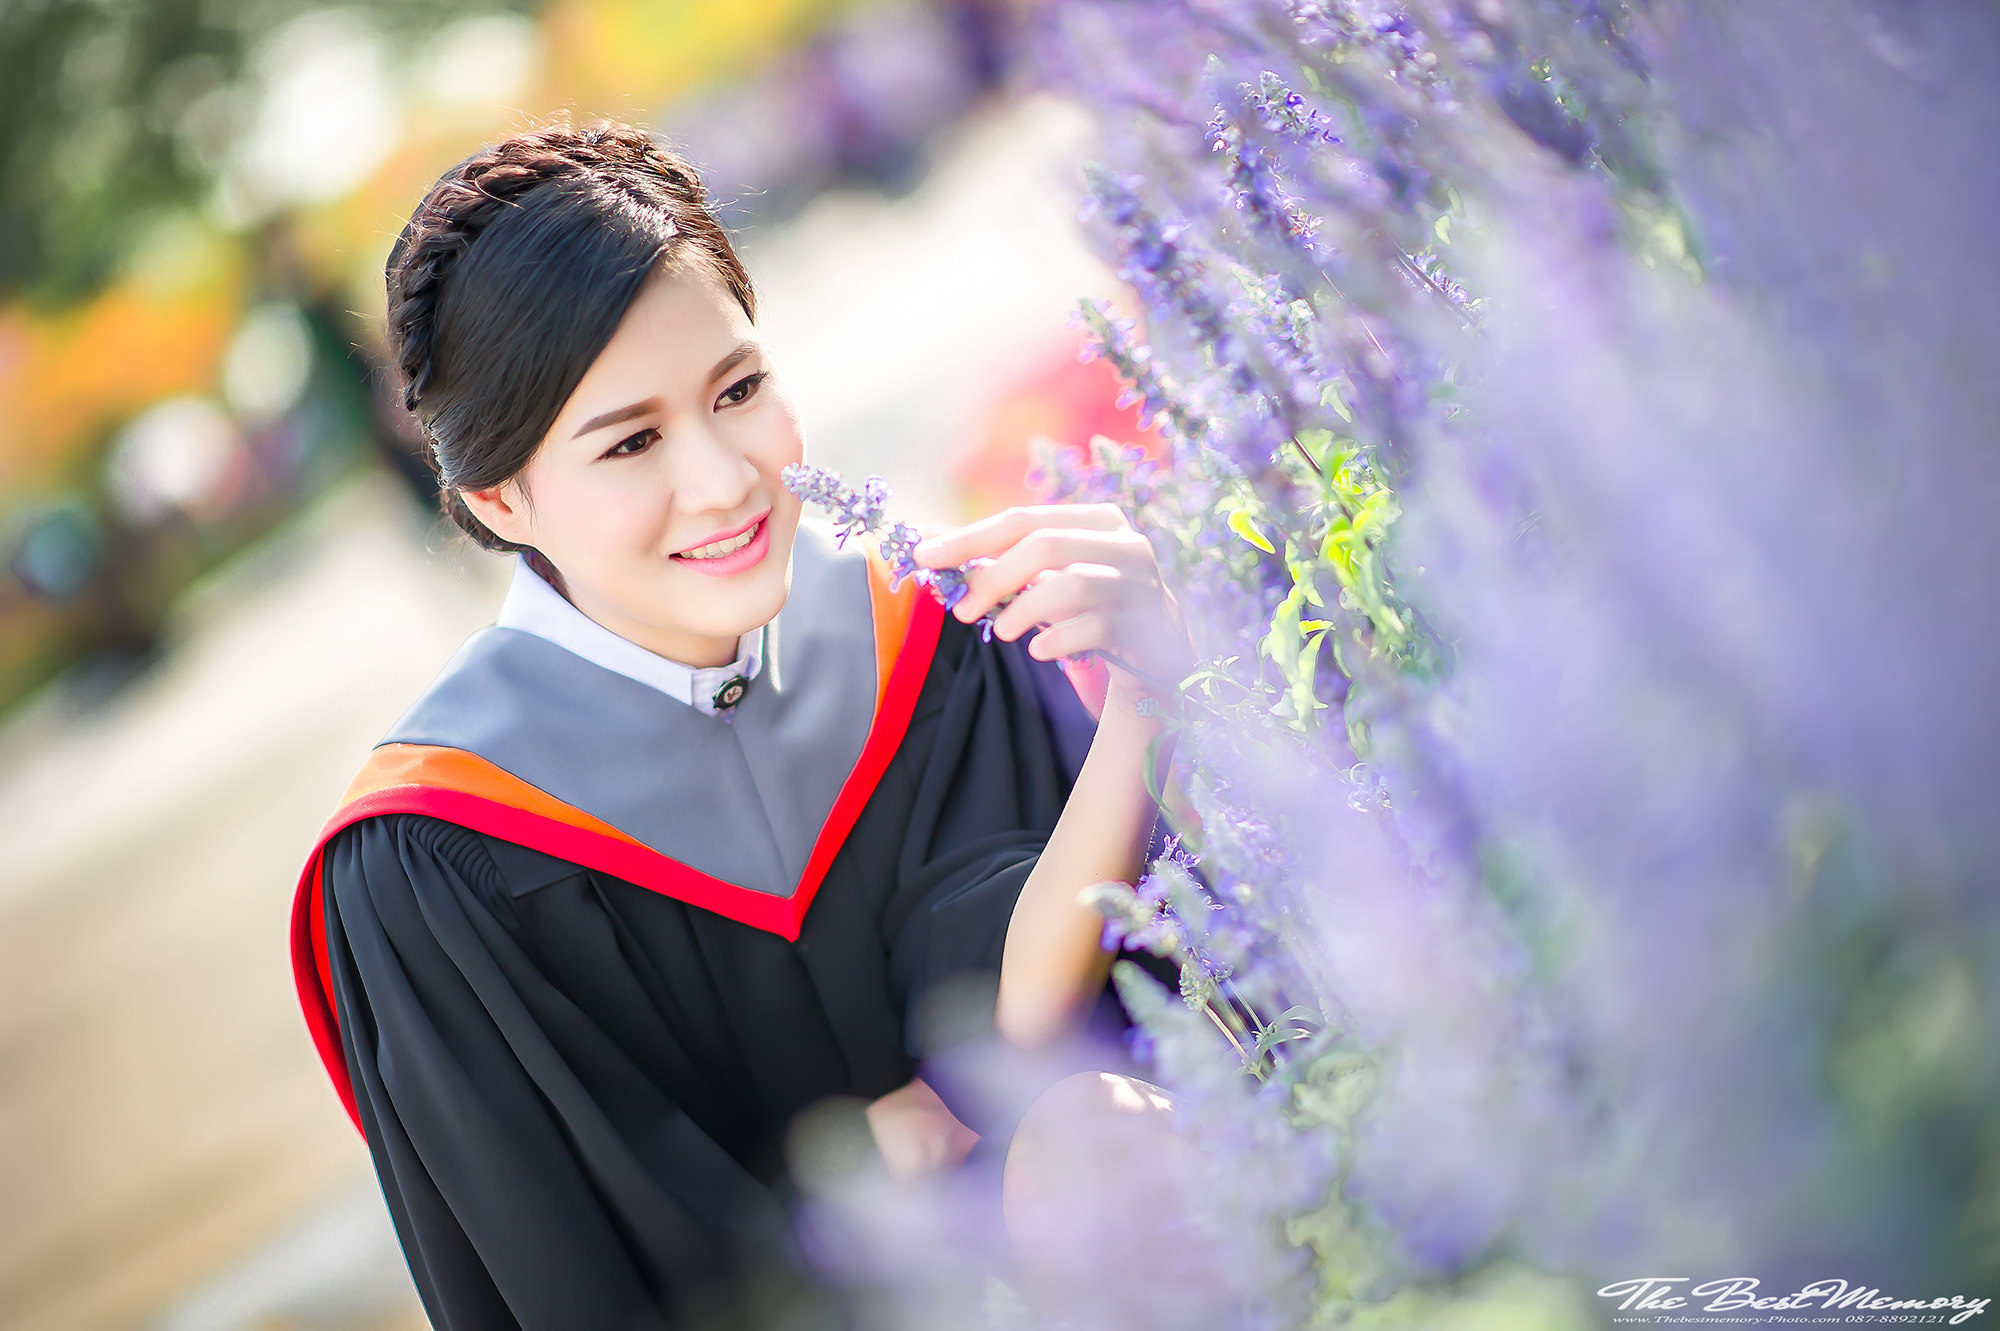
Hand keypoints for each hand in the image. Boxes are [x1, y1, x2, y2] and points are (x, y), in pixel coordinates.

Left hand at [913, 503, 1192, 700]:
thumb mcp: (1050, 574)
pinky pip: (1093, 628)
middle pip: (1045, 545)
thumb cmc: (1090, 605)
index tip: (924, 556)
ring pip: (1071, 585)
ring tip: (1001, 631)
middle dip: (993, 576)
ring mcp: (1138, 583)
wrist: (1157, 654)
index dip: (971, 536)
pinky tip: (1039, 651)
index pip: (1023, 518)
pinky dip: (1057, 639)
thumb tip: (926, 539)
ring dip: (1024, 609)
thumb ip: (999, 556)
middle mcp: (1123, 543)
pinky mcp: (1145, 624)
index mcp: (1097, 519)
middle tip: (961, 609)